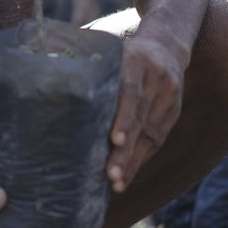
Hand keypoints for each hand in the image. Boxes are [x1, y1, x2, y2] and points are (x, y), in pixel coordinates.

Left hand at [107, 32, 184, 192]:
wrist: (167, 45)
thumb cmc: (124, 54)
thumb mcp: (112, 52)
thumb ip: (92, 71)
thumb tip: (53, 91)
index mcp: (136, 60)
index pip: (132, 91)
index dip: (124, 117)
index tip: (115, 140)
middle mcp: (157, 78)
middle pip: (142, 118)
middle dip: (126, 150)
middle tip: (111, 175)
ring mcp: (170, 96)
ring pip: (152, 133)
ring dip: (134, 161)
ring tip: (117, 183)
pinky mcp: (174, 111)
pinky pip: (159, 139)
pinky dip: (142, 158)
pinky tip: (128, 175)